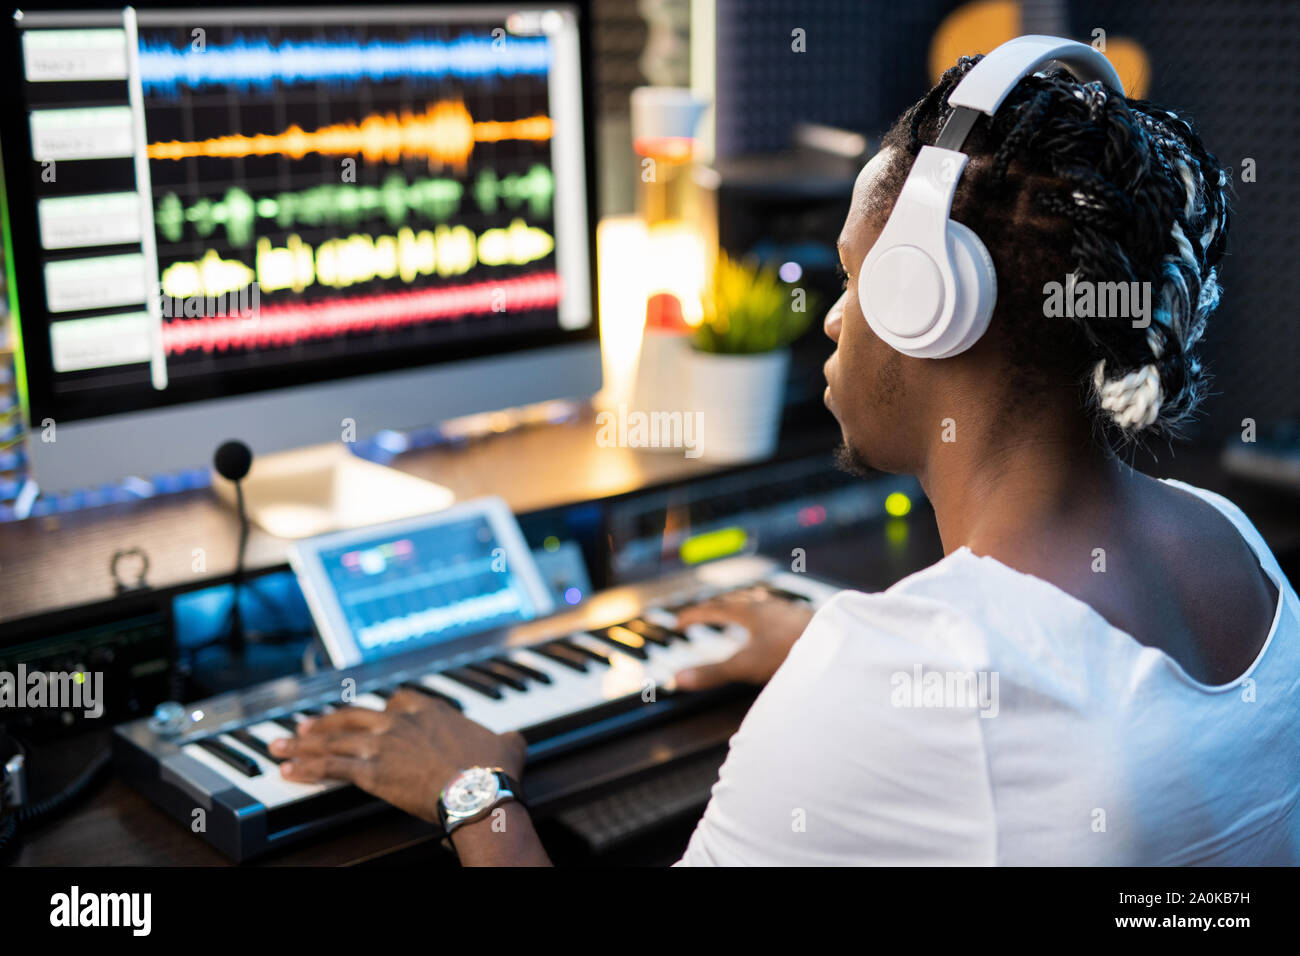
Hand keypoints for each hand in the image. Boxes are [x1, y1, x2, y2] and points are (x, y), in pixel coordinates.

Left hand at [269, 690, 525, 823]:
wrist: (478, 790)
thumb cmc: (494, 770)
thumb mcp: (509, 744)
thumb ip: (507, 739)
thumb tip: (517, 741)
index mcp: (430, 709)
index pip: (396, 701)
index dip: (380, 710)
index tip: (372, 715)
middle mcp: (400, 721)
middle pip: (353, 715)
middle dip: (326, 721)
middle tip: (305, 726)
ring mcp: (383, 744)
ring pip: (334, 739)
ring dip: (303, 743)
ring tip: (281, 745)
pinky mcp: (371, 771)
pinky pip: (330, 767)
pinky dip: (306, 768)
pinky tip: (288, 770)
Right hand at [674, 587, 814, 690]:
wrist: (838, 644)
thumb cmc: (790, 653)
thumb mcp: (746, 666)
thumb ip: (713, 673)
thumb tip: (676, 679)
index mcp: (749, 612)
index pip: (714, 609)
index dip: (694, 616)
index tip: (678, 622)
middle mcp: (769, 606)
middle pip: (736, 602)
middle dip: (717, 607)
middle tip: (705, 612)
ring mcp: (789, 612)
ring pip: (760, 605)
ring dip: (744, 609)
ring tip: (740, 612)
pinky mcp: (806, 620)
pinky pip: (780, 614)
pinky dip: (768, 618)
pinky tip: (779, 626)